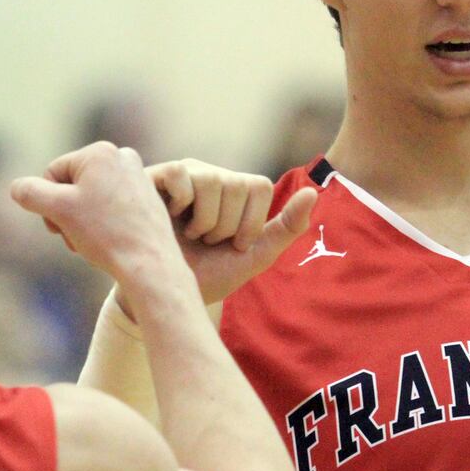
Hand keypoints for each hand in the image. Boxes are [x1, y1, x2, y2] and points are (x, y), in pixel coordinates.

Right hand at [9, 142, 185, 291]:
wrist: (149, 264)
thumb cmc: (105, 234)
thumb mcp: (59, 210)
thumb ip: (30, 193)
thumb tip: (18, 187)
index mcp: (100, 152)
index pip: (53, 173)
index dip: (48, 203)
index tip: (59, 226)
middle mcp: (123, 157)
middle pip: (73, 185)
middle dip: (67, 214)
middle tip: (74, 238)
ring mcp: (138, 177)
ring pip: (91, 199)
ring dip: (82, 222)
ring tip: (92, 243)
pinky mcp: (147, 198)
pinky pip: (111, 208)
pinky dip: (103, 225)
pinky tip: (109, 243)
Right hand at [148, 159, 317, 304]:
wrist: (164, 296)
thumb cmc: (207, 275)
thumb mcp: (254, 256)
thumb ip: (286, 228)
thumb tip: (314, 192)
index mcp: (236, 191)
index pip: (260, 187)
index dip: (250, 223)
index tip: (233, 244)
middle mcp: (212, 176)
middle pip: (237, 185)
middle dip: (224, 227)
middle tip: (204, 242)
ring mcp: (184, 174)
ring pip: (211, 181)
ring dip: (202, 222)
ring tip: (187, 236)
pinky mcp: (155, 177)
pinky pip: (180, 175)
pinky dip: (179, 205)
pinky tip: (168, 219)